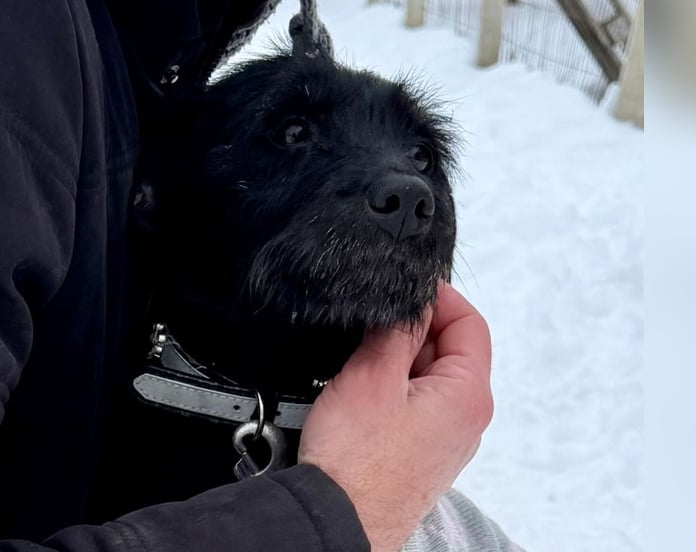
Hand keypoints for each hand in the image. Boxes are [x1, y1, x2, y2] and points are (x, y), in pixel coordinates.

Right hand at [298, 283, 493, 551]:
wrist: (338, 520)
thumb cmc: (357, 461)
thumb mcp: (374, 375)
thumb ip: (400, 328)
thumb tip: (415, 298)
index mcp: (468, 395)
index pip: (470, 324)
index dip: (439, 297)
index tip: (408, 287)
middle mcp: (467, 418)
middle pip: (452, 349)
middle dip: (414, 329)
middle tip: (373, 329)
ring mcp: (446, 438)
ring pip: (430, 376)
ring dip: (400, 359)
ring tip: (362, 366)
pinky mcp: (423, 451)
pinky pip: (416, 403)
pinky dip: (394, 386)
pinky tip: (363, 394)